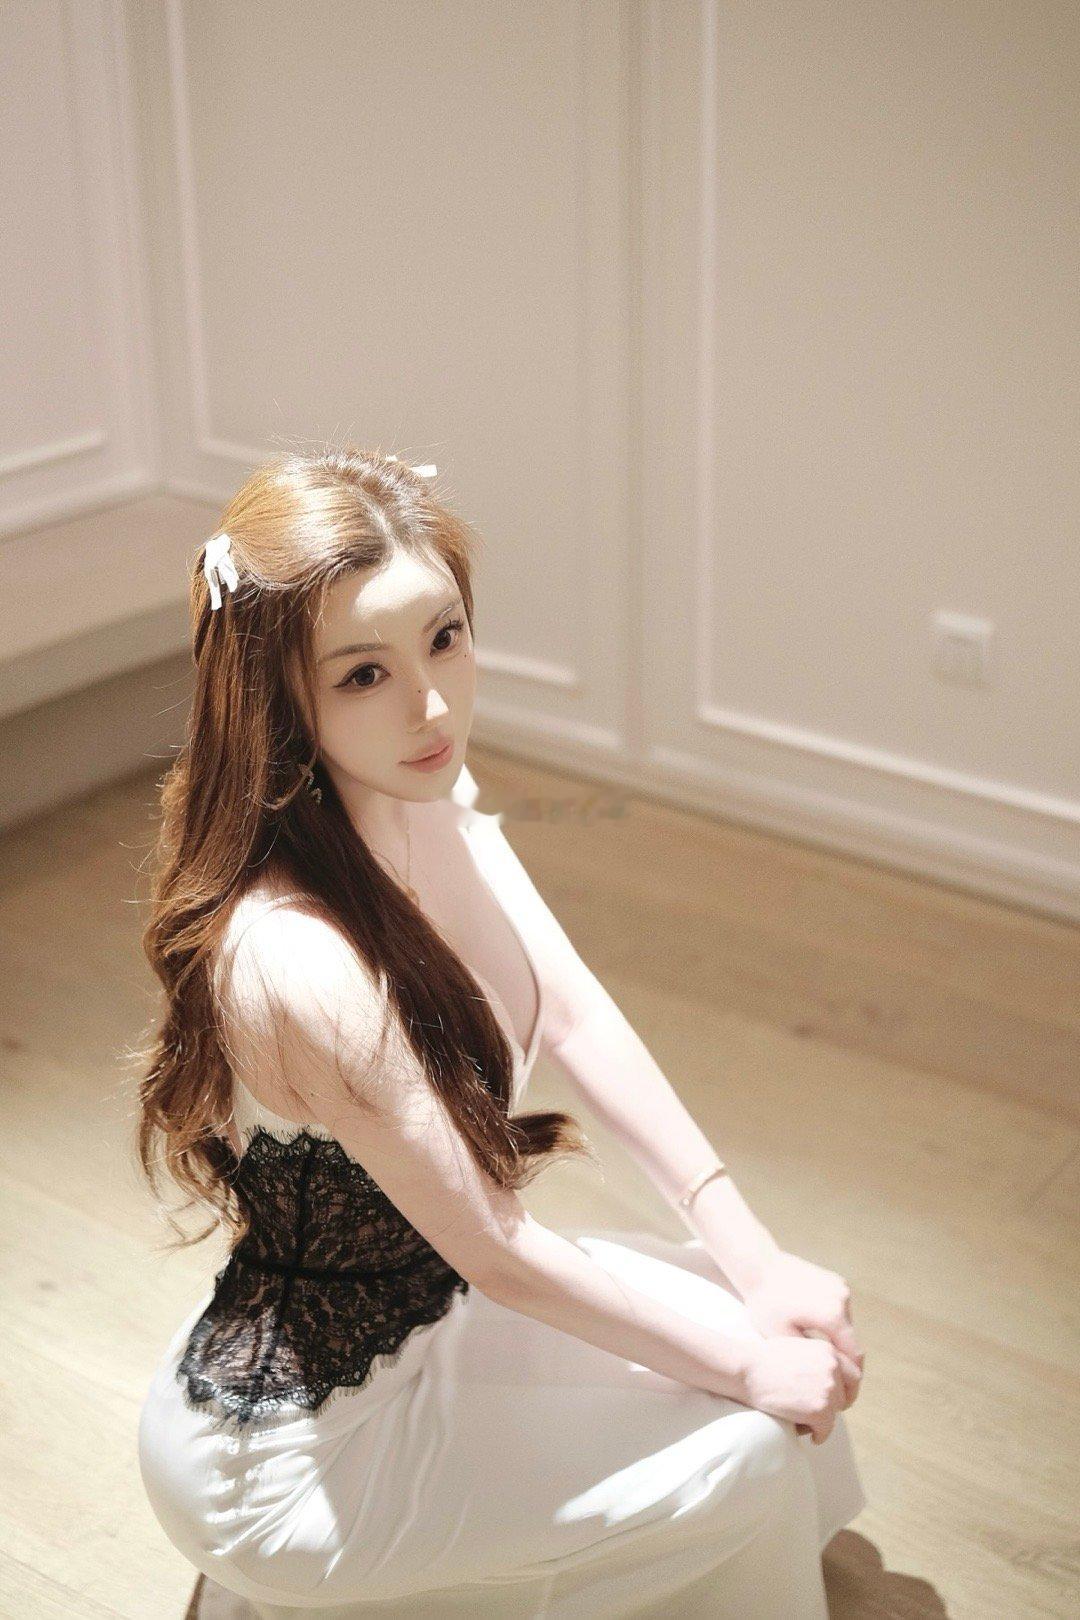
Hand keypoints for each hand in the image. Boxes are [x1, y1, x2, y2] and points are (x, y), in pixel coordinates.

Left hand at [738, 1249, 864, 1419]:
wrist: (759, 1266)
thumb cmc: (765, 1305)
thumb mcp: (784, 1339)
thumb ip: (811, 1359)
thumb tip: (831, 1378)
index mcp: (833, 1315)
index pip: (854, 1356)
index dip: (852, 1379)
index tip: (844, 1397)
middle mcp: (843, 1298)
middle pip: (852, 1341)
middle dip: (846, 1364)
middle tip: (835, 1383)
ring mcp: (840, 1287)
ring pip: (847, 1326)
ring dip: (839, 1343)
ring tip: (824, 1362)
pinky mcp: (835, 1281)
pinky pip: (840, 1311)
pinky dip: (833, 1325)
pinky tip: (817, 1336)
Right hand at [739, 1333, 855, 1444]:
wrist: (747, 1370)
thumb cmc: (764, 1360)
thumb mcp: (798, 1347)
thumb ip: (817, 1359)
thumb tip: (829, 1379)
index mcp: (828, 1350)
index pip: (853, 1374)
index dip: (846, 1390)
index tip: (839, 1400)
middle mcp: (833, 1367)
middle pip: (844, 1396)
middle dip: (833, 1407)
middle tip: (821, 1415)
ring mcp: (828, 1388)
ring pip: (835, 1414)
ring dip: (823, 1421)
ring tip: (806, 1422)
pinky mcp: (820, 1409)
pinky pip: (826, 1429)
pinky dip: (819, 1435)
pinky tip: (811, 1435)